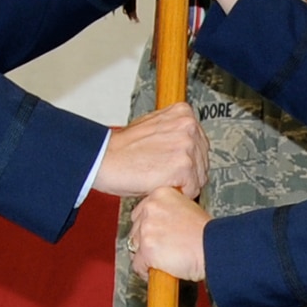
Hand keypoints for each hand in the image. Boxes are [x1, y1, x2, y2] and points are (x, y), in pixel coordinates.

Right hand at [94, 104, 208, 198]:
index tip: (170, 163)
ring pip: (199, 177)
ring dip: (181, 184)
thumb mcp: (153, 126)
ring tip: (160, 178)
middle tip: (163, 173)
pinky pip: (192, 189)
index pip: (200, 145)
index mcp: (183, 113)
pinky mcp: (183, 165)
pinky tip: (160, 184)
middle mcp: (189, 126)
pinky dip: (177, 193)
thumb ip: (174, 131)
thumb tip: (188, 144)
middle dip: (186, 173)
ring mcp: (187, 145)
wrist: (104, 159)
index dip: (186, 160)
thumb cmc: (123, 148)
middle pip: (202, 161)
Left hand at [129, 185, 209, 279]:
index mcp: (160, 194)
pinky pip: (138, 265)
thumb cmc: (206, 233)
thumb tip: (158, 223)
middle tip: (164, 248)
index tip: (159, 235)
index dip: (150, 227)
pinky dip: (147, 271)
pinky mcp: (147, 249)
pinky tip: (161, 269)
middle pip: (136, 229)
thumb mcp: (187, 208)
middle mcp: (151, 208)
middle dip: (147, 241)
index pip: (141, 212)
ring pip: (135, 247)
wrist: (215, 248)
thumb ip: (168, 211)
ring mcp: (147, 229)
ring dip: (147, 256)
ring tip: (165, 258)